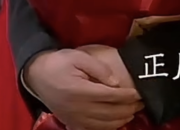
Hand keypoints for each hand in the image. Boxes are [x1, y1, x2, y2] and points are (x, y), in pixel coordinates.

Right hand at [25, 48, 143, 129]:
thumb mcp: (78, 57)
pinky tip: (117, 121)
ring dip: (121, 119)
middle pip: (110, 112)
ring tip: (133, 110)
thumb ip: (99, 68)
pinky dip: (108, 127)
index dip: (128, 96)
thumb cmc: (59, 63)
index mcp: (80, 91)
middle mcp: (78, 108)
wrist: (37, 75)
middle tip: (142, 101)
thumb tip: (116, 82)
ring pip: (104, 124)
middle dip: (129, 108)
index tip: (140, 92)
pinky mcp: (71, 123)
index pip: (111, 96)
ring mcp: (74, 118)